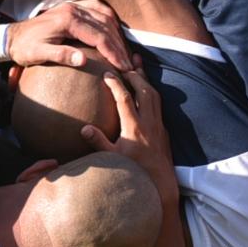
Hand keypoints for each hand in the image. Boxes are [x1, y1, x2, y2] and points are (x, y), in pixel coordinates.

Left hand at [6, 0, 131, 71]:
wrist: (12, 36)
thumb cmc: (24, 48)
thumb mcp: (38, 55)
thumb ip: (60, 55)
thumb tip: (83, 60)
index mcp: (67, 20)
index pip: (99, 36)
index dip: (114, 52)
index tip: (124, 67)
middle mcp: (73, 9)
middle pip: (106, 25)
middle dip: (119, 46)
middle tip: (128, 64)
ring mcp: (74, 6)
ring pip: (106, 16)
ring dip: (118, 34)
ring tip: (124, 53)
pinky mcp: (74, 8)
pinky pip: (99, 10)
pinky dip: (111, 21)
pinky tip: (115, 34)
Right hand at [80, 70, 176, 205]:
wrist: (160, 182)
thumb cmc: (134, 171)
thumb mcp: (112, 158)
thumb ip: (99, 142)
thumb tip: (83, 128)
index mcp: (134, 128)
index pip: (125, 99)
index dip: (116, 84)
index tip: (107, 74)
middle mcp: (149, 123)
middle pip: (144, 91)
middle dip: (134, 75)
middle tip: (123, 63)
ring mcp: (158, 125)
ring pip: (154, 95)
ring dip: (146, 80)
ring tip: (138, 66)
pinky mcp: (163, 129)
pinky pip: (159, 104)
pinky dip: (152, 92)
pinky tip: (146, 89)